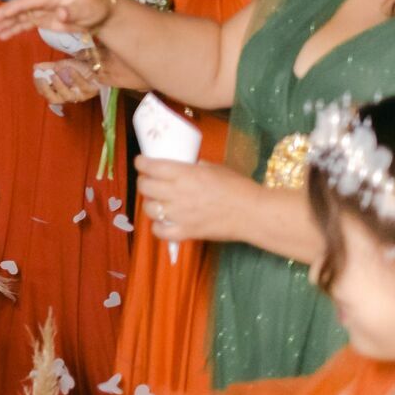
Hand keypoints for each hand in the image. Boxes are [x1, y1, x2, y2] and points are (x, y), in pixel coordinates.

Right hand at [0, 0, 113, 39]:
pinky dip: (14, 29)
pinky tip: (2, 36)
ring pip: (20, 17)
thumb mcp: (86, 10)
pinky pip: (25, 24)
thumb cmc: (95, 7)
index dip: (11, 8)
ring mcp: (42, 10)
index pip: (27, 2)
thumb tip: (58, 14)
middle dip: (3, 15)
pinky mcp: (44, 19)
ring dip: (5, 23)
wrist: (102, 12)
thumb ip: (71, 12)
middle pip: (19, 8)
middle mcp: (43, 1)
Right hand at [32, 57, 103, 105]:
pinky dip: (75, 78)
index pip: (45, 93)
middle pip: (53, 99)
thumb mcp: (62, 65)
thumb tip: (35, 67)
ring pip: (67, 96)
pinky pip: (82, 86)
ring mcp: (80, 95)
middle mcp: (68, 95)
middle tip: (41, 78)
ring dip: (59, 85)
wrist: (98, 65)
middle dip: (45, 89)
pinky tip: (70, 69)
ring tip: (54, 74)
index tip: (36, 74)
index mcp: (59, 91)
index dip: (39, 85)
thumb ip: (48, 67)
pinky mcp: (91, 91)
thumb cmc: (80, 67)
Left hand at [133, 157, 261, 244]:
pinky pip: (159, 231)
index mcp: (184, 173)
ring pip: (148, 208)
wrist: (253, 213)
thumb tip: (183, 167)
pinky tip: (165, 222)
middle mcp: (177, 192)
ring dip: (150, 204)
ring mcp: (179, 214)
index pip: (150, 166)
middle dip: (144, 182)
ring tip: (158, 202)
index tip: (142, 162)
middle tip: (150, 181)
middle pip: (144, 186)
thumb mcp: (214, 168)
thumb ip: (194, 167)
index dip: (141, 163)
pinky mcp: (185, 232)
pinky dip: (158, 227)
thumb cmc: (237, 186)